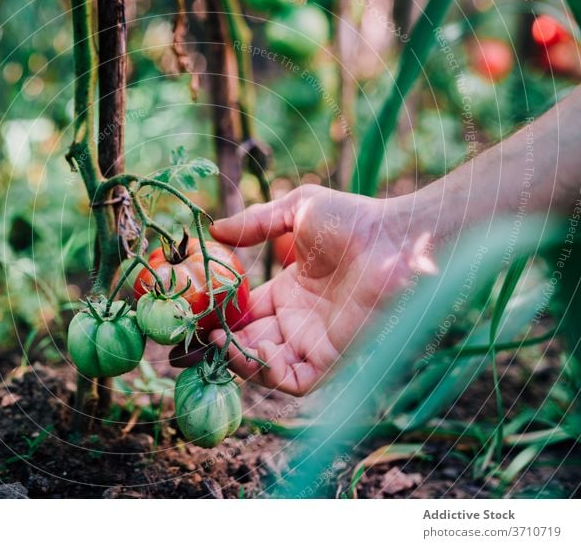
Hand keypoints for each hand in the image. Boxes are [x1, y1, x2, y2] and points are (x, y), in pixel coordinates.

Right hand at [206, 185, 435, 395]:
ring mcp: (314, 341)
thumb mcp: (296, 210)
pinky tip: (262, 348)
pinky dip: (272, 375)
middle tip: (204, 333)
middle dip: (224, 344)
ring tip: (225, 342)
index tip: (198, 310)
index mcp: (289, 292)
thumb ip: (255, 221)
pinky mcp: (331, 358)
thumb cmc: (354, 220)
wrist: (394, 237)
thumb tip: (214, 228)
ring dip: (241, 361)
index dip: (221, 316)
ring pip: (266, 368)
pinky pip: (295, 382)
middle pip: (249, 344)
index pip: (245, 314)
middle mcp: (298, 321)